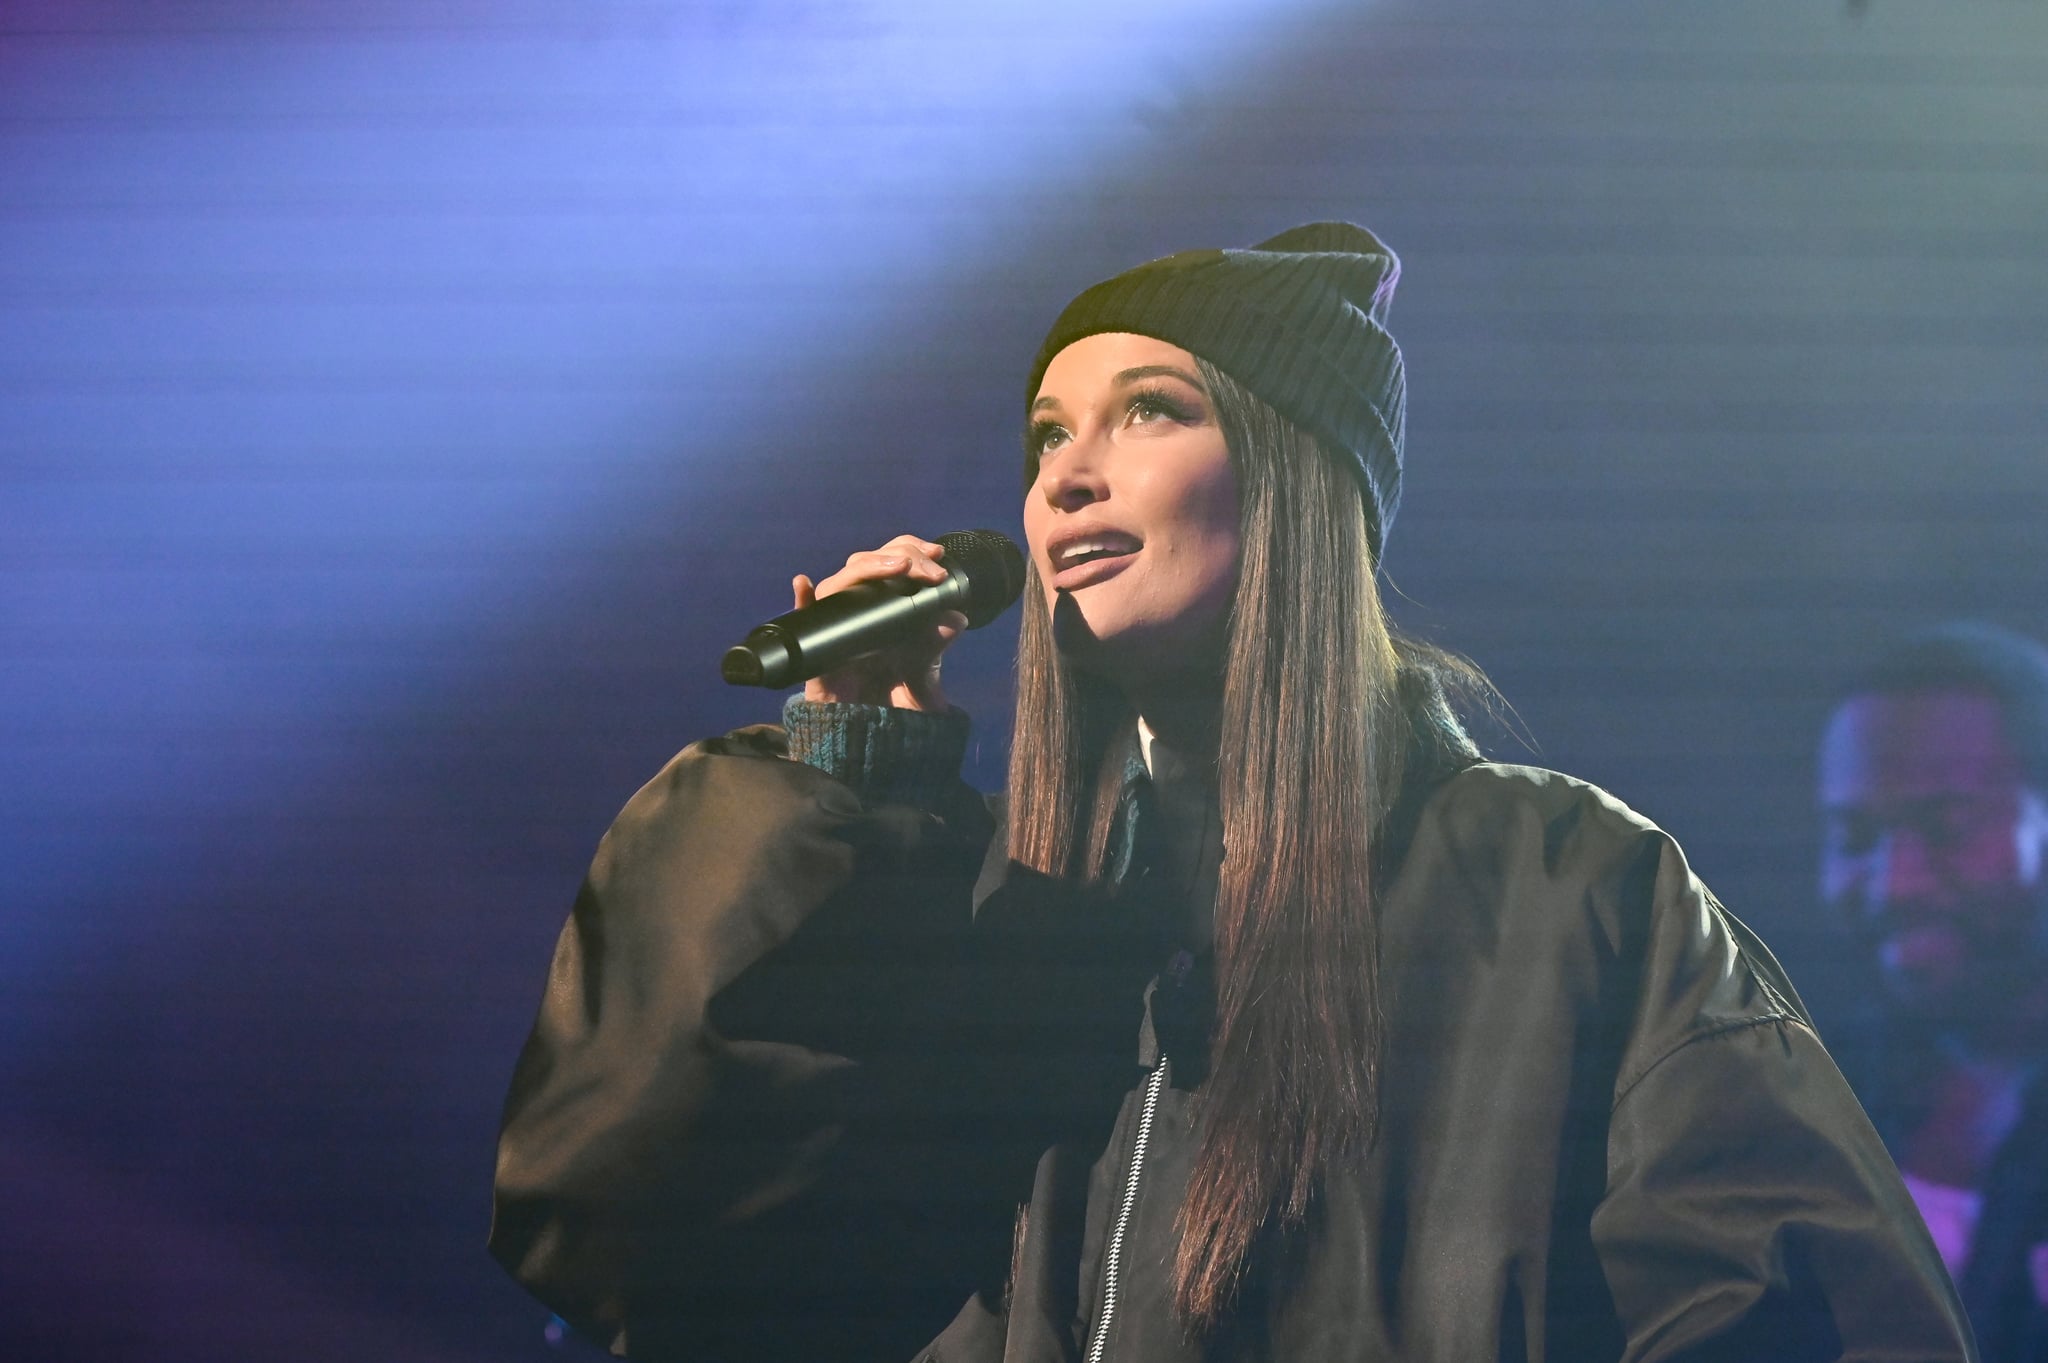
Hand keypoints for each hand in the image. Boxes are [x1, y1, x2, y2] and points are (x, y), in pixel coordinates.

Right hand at [796, 534, 965, 710]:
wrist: (873, 735)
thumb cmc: (894, 697)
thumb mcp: (924, 670)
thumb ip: (936, 645)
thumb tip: (956, 618)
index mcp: (884, 605)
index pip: (891, 561)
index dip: (910, 550)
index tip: (936, 555)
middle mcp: (858, 608)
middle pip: (866, 563)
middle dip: (899, 555)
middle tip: (927, 568)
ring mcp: (835, 624)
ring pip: (839, 583)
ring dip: (866, 568)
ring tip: (896, 566)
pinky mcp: (817, 648)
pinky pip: (803, 618)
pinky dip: (802, 599)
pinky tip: (804, 584)